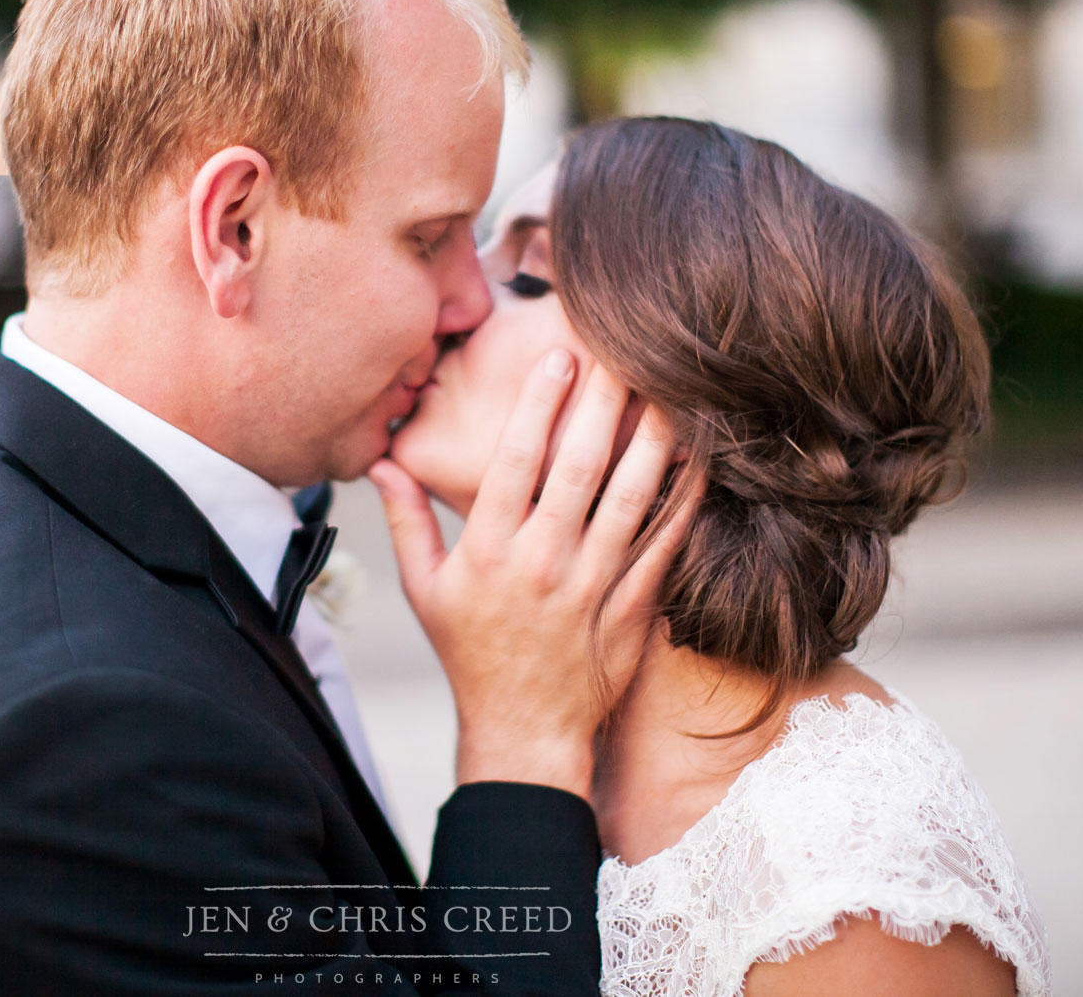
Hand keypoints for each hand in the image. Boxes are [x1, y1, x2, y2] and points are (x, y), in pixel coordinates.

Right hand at [369, 350, 702, 799]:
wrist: (524, 731)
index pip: (516, 460)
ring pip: (632, 496)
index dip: (540, 404)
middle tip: (623, 350)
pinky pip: (666, 543)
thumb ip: (407, 522)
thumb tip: (382, 464)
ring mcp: (592, 585)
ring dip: (653, 437)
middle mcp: (543, 562)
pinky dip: (685, 499)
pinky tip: (699, 458)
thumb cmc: (472, 657)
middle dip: (603, 400)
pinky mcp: (631, 606)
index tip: (559, 358)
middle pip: (580, 465)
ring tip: (668, 388)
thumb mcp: (425, 591)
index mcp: (489, 551)